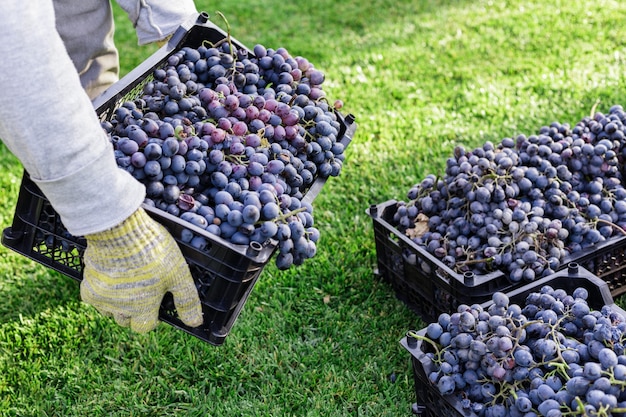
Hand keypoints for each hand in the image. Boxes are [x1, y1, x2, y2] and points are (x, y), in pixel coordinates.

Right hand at [80, 207, 202, 332]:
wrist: (119, 231)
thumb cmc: (152, 251)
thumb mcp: (178, 274)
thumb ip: (186, 300)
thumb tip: (195, 322)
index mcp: (143, 308)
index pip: (144, 327)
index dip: (150, 317)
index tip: (153, 302)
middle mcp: (120, 309)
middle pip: (126, 320)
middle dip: (133, 310)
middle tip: (141, 288)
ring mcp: (102, 299)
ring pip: (109, 310)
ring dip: (116, 302)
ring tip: (126, 280)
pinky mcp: (87, 286)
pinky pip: (93, 297)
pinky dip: (101, 290)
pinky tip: (110, 275)